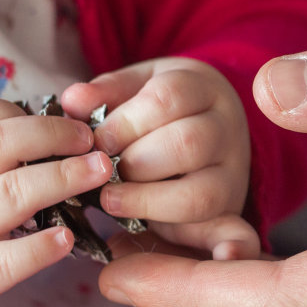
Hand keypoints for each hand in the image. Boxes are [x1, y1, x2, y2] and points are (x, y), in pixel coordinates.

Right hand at [0, 97, 114, 306]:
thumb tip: (23, 139)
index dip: (16, 112)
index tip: (54, 116)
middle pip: (0, 144)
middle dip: (54, 134)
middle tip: (92, 140)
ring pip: (13, 193)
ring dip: (64, 177)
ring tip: (100, 172)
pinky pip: (4, 261)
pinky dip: (38, 249)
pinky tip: (65, 240)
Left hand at [61, 57, 257, 256]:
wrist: (210, 138)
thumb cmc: (164, 112)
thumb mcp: (138, 90)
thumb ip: (108, 93)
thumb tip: (73, 100)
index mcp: (203, 87)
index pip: (169, 97)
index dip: (126, 121)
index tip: (96, 140)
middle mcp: (227, 127)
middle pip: (187, 143)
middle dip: (134, 160)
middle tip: (101, 168)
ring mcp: (233, 169)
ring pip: (199, 190)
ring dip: (144, 196)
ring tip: (109, 195)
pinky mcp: (227, 203)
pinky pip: (198, 218)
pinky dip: (159, 216)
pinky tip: (128, 208)